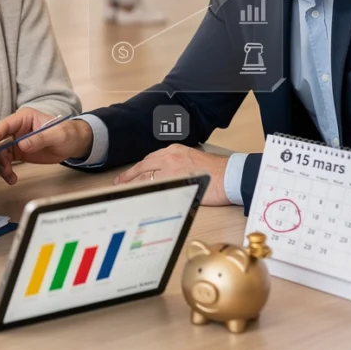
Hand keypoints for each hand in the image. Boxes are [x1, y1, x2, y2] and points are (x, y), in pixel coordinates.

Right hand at [0, 107, 92, 184]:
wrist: (73, 144)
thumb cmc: (67, 133)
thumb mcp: (56, 135)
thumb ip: (39, 138)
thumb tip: (21, 144)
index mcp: (24, 117)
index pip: (5, 125)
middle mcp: (17, 128)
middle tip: (5, 168)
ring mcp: (16, 140)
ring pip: (1, 152)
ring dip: (2, 165)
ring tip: (10, 176)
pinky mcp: (18, 152)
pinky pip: (7, 161)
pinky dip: (7, 170)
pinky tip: (12, 178)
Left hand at [114, 145, 229, 205]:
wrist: (231, 175)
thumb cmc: (217, 172)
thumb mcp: (192, 161)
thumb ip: (177, 166)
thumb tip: (166, 176)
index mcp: (174, 152)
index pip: (149, 160)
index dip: (136, 169)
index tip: (128, 176)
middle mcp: (169, 157)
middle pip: (143, 167)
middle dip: (129, 176)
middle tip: (119, 184)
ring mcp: (171, 168)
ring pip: (145, 177)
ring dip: (133, 185)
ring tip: (123, 192)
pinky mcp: (175, 180)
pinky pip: (155, 187)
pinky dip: (145, 192)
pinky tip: (138, 198)